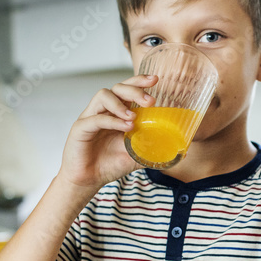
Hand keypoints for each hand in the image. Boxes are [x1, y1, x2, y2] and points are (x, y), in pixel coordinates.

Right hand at [58, 74, 157, 192]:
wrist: (89, 180)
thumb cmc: (109, 164)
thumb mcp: (136, 156)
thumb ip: (154, 150)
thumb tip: (180, 154)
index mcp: (116, 112)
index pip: (127, 89)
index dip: (140, 81)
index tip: (156, 80)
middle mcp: (103, 111)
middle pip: (117, 88)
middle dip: (135, 90)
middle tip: (150, 101)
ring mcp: (90, 117)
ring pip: (103, 96)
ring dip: (120, 104)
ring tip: (134, 117)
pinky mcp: (80, 128)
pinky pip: (96, 118)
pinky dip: (112, 120)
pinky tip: (125, 127)